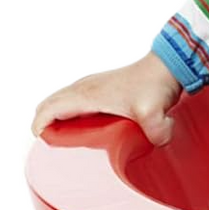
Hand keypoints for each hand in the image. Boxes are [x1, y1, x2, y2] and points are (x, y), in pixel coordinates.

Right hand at [31, 52, 183, 145]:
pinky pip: (74, 100)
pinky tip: (87, 127)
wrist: (168, 65)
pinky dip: (70, 112)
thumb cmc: (156, 82)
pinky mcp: (101, 86)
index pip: (47, 110)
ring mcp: (92, 85)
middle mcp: (84, 88)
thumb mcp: (155, 113)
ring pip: (60, 101)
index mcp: (86, 95)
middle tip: (58, 145)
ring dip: (57, 118)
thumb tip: (158, 143)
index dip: (39, 128)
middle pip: (48, 106)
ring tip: (71, 139)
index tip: (46, 145)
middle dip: (45, 125)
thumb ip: (156, 134)